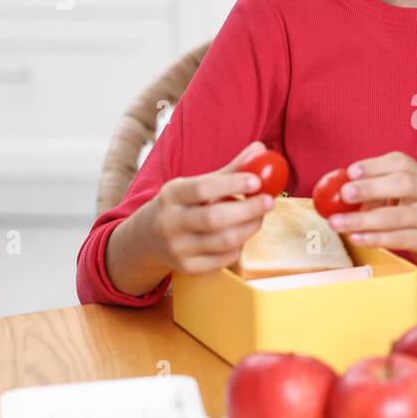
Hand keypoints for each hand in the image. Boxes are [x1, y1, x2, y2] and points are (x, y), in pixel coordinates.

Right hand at [139, 141, 276, 274]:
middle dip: (247, 209)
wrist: (147, 239)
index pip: (203, 189)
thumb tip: (260, 149)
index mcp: (171, 195)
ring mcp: (177, 248)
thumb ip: (229, 170)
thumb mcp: (195, 185)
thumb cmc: (181, 205)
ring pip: (223, 241)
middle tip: (269, 201)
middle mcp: (170, 222)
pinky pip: (223, 259)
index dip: (232, 184)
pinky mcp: (187, 268)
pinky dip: (239, 247)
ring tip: (259, 217)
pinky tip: (241, 235)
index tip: (257, 181)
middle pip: (214, 218)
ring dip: (249, 228)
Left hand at [324, 152, 416, 267]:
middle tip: (345, 194)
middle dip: (371, 188)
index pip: (400, 162)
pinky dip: (375, 239)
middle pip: (403, 184)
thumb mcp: (400, 194)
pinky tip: (356, 237)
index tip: (350, 172)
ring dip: (363, 220)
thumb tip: (334, 191)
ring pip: (397, 217)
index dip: (374, 166)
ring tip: (338, 222)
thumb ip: (374, 189)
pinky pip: (399, 239)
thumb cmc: (414, 211)